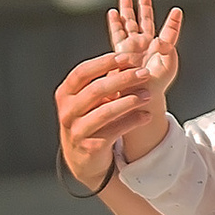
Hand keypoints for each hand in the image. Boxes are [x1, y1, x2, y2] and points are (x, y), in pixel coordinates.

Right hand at [55, 45, 159, 183]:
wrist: (82, 157)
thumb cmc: (89, 119)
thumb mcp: (87, 100)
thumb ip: (101, 82)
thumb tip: (129, 57)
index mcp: (65, 93)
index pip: (83, 72)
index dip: (105, 62)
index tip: (128, 57)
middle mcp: (68, 111)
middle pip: (96, 90)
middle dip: (123, 79)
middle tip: (145, 73)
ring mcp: (77, 130)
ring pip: (106, 112)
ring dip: (130, 101)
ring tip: (149, 95)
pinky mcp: (91, 147)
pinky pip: (115, 131)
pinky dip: (133, 121)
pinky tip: (147, 116)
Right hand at [109, 0, 183, 112]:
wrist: (140, 97)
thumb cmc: (157, 85)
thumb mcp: (168, 66)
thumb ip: (168, 50)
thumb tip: (158, 39)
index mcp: (162, 48)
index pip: (169, 31)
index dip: (173, 21)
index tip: (177, 11)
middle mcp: (147, 45)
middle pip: (146, 21)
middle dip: (144, 7)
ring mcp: (134, 47)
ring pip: (130, 24)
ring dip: (127, 10)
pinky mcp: (121, 51)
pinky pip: (117, 34)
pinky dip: (115, 23)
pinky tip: (112, 13)